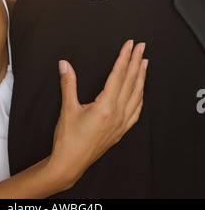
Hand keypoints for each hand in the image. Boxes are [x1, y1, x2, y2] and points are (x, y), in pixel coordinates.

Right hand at [49, 40, 147, 189]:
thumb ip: (68, 83)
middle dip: (136, 62)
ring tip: (144, 63)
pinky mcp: (120, 131)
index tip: (130, 45)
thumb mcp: (67, 108)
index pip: (118, 75)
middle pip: (130, 82)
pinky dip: (140, 97)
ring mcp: (121, 124)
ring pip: (137, 95)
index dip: (124, 57)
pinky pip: (136, 111)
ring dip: (141, 77)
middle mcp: (117, 115)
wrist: (70, 164)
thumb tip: (64, 64)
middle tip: (141, 47)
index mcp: (106, 107)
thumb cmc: (68, 139)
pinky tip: (141, 92)